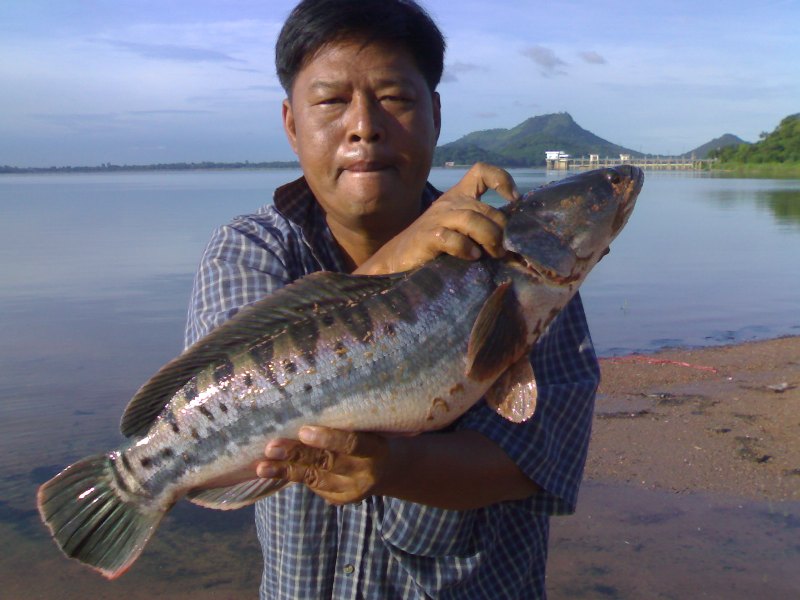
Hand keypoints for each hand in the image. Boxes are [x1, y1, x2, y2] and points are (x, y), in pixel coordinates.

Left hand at [256, 426, 391, 504]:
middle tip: (272, 447)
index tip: (304, 430)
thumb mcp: (368, 428)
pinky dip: (290, 477)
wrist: (391, 469)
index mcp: (376, 449)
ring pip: (315, 478)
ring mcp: (352, 490)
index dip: (328, 438)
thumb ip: (345, 424)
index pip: (352, 443)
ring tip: (262, 465)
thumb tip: (302, 407)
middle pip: (327, 462)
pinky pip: (313, 486)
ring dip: (286, 470)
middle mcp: (365, 472)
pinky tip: (271, 471)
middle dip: (297, 454)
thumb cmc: (373, 436)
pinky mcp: (340, 500)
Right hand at [356, 162, 519, 274]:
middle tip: (504, 250)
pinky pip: (453, 239)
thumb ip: (481, 229)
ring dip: (489, 238)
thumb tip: (512, 244)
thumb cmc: (432, 245)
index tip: (513, 200)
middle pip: (485, 208)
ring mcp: (437, 219)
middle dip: (501, 230)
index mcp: (457, 196)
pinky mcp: (428, 238)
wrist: (395, 258)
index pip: (481, 172)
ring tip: (493, 254)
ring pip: (473, 219)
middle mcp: (449, 203)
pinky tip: (471, 257)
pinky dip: (466, 248)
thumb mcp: (458, 229)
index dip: (502, 180)